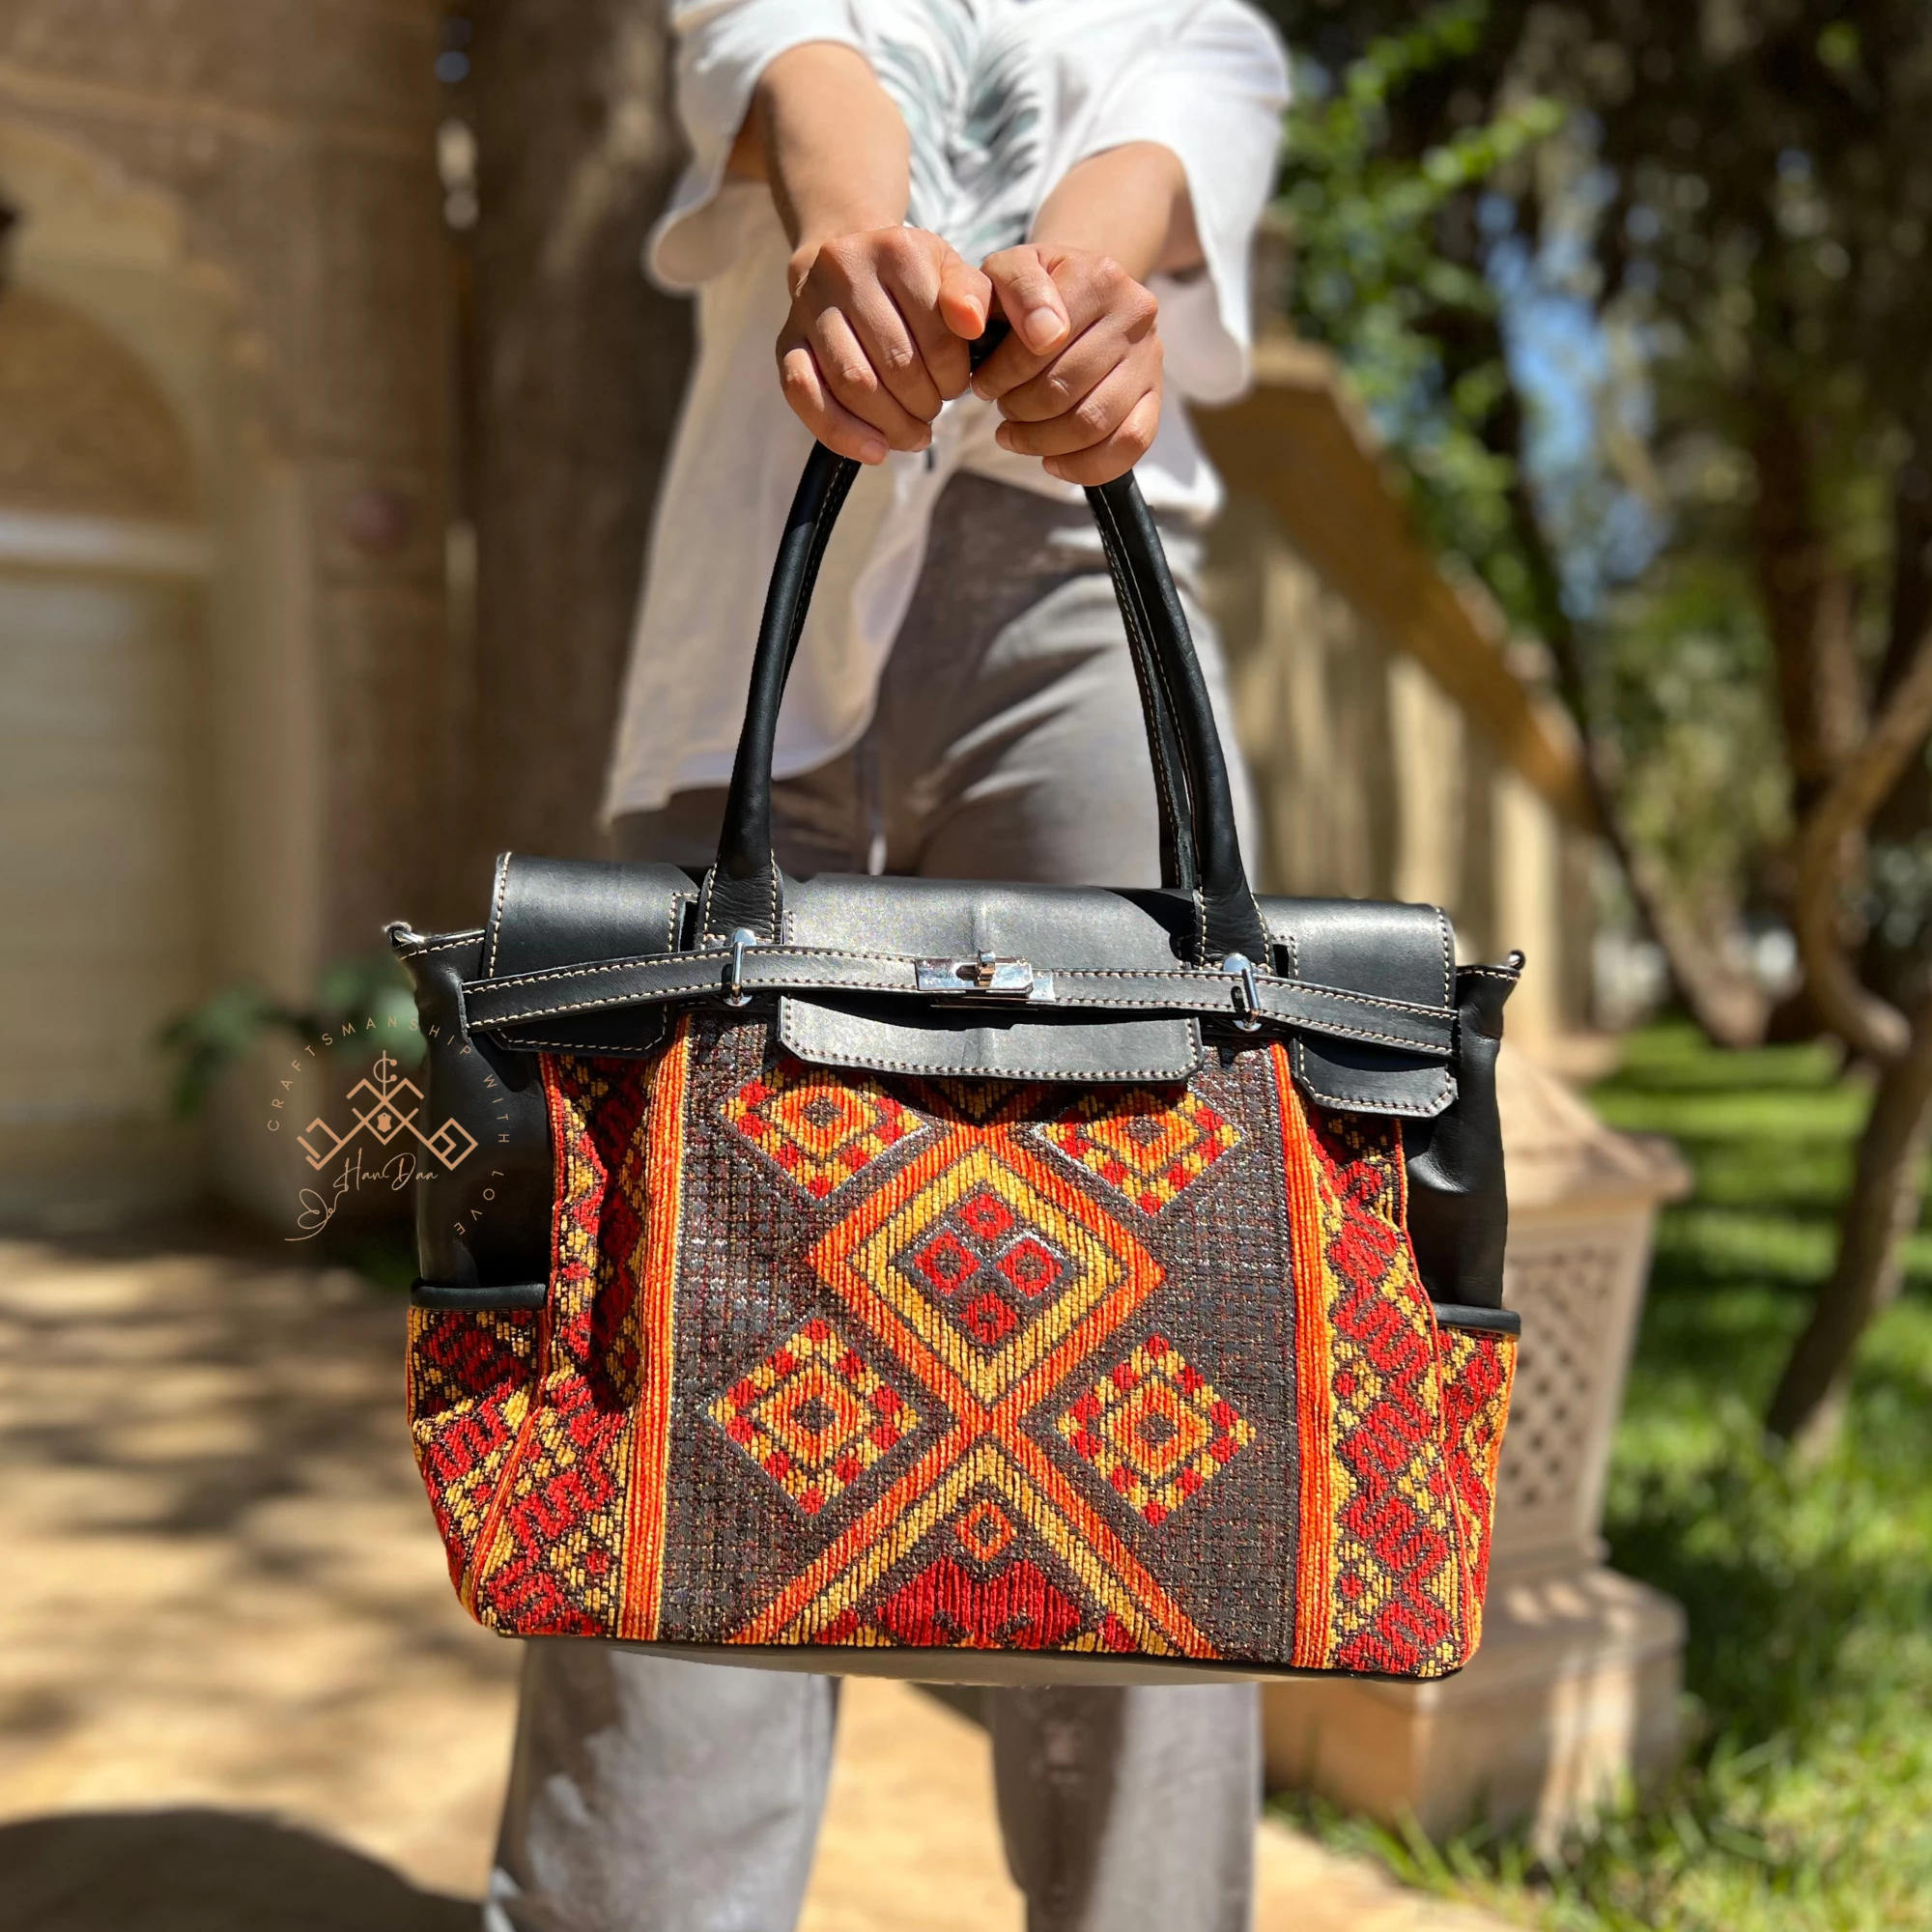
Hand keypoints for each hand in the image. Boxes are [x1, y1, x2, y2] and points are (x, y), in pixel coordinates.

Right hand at [779, 227, 991, 463]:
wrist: (846, 259)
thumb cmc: (910, 278)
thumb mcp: (949, 273)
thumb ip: (972, 294)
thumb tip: (972, 324)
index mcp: (895, 250)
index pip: (936, 337)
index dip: (953, 378)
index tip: (954, 386)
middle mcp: (845, 269)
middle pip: (894, 364)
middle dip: (923, 404)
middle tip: (932, 413)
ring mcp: (809, 307)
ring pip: (853, 384)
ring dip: (890, 424)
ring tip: (911, 434)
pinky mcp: (785, 342)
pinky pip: (805, 395)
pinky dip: (841, 433)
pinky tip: (874, 450)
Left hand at [970, 243, 1161, 485]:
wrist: (1085, 289)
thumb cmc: (1037, 288)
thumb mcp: (1010, 268)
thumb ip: (1009, 286)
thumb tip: (1042, 336)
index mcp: (1098, 277)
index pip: (1042, 345)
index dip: (1002, 374)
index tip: (984, 384)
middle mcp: (1135, 314)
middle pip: (1065, 389)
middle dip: (1019, 409)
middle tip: (1001, 407)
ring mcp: (1150, 359)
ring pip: (1093, 423)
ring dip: (1042, 441)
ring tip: (1016, 434)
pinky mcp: (1155, 397)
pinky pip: (1129, 446)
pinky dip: (1085, 466)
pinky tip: (1052, 462)